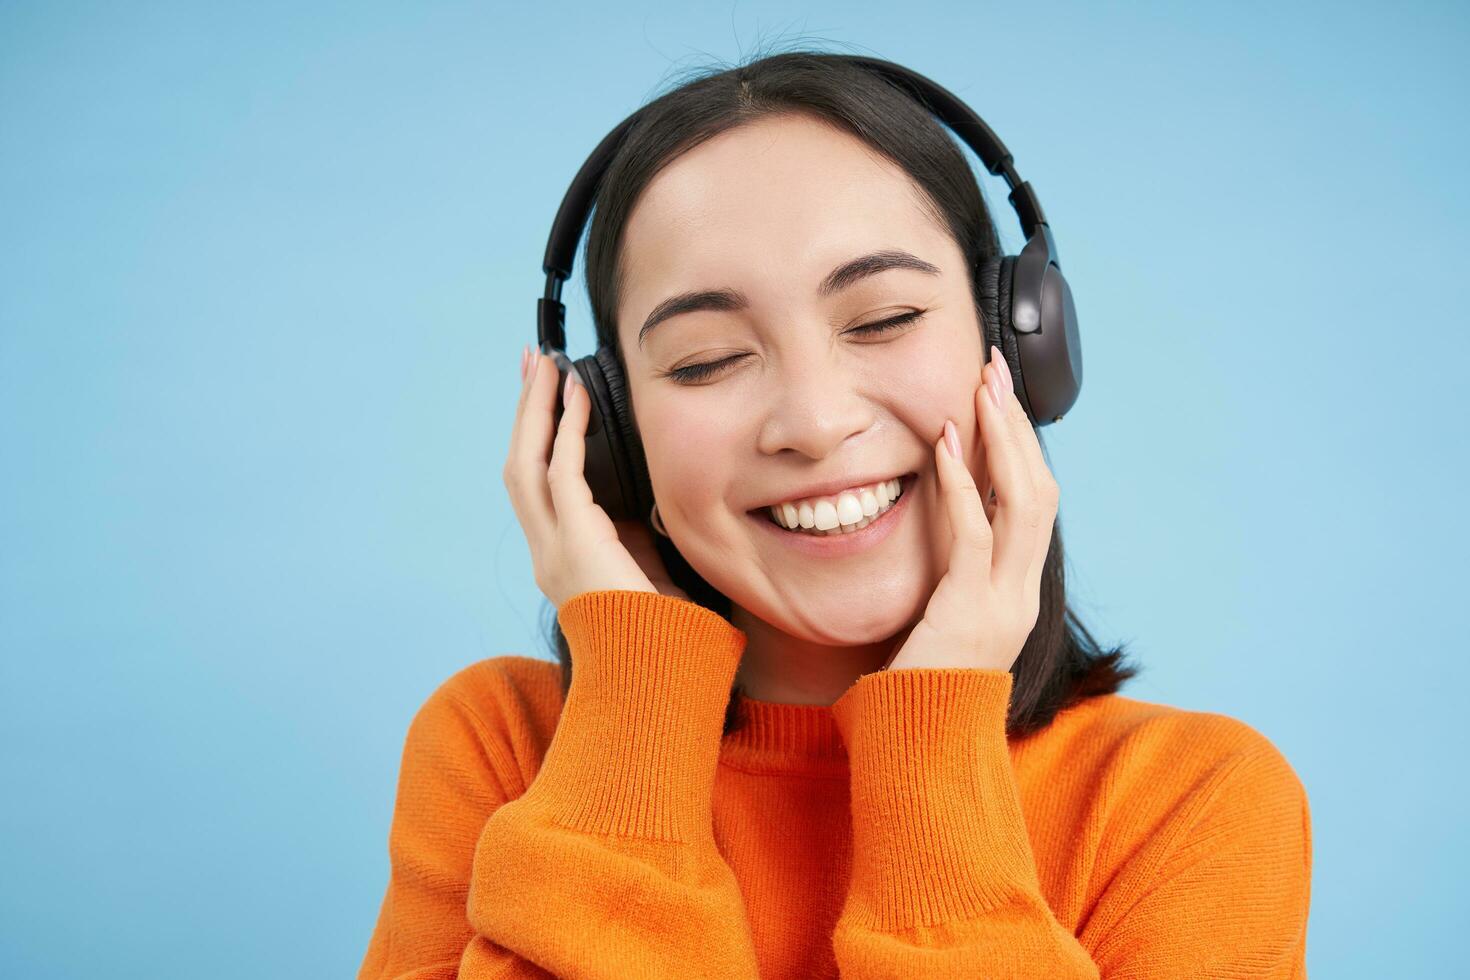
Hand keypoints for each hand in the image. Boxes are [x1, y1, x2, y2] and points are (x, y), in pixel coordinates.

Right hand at [503, 348, 689, 608]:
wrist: (656, 672)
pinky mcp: (574, 542)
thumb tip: (654, 492)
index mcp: (560, 557)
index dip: (537, 438)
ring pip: (526, 464)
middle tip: (532, 363)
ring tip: (545, 366)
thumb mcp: (644, 569)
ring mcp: (552, 547)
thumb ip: (635, 531)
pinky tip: (576, 398)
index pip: (535, 486)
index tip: (546, 396)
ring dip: (535, 411)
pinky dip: (568, 432)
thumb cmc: (660, 631)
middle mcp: (545, 551)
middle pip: (518, 466)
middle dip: (525, 412)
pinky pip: (562, 473)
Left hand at [883, 346, 1059, 672]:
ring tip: (980, 392)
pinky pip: (975, 535)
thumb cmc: (918, 684)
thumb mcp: (942, 616)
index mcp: (1019, 592)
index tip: (1000, 397)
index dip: (1022, 446)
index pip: (1035, 503)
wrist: (917, 747)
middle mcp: (1022, 594)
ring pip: (1024, 504)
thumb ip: (951, 571)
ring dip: (1003, 442)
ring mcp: (1004, 603)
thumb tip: (943, 518)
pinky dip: (964, 484)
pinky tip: (947, 446)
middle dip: (1018, 427)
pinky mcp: (968, 611)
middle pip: (1041, 491)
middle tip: (994, 371)